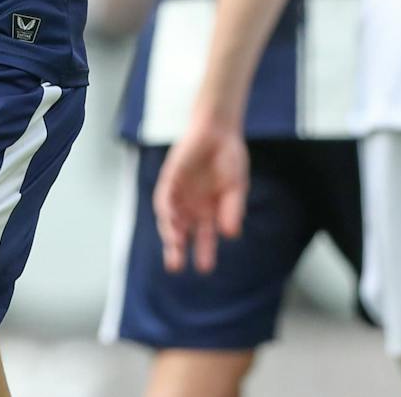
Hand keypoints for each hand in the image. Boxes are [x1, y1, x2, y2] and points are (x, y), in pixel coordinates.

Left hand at [152, 114, 247, 273]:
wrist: (219, 132)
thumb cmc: (229, 161)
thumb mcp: (235, 187)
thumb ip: (232, 209)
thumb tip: (231, 235)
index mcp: (209, 213)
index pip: (204, 239)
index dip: (203, 253)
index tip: (204, 268)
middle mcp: (191, 206)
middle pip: (181, 233)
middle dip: (177, 250)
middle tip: (175, 267)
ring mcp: (179, 193)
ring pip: (170, 218)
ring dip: (170, 231)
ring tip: (174, 244)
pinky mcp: (170, 178)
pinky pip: (164, 196)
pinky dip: (165, 208)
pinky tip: (169, 218)